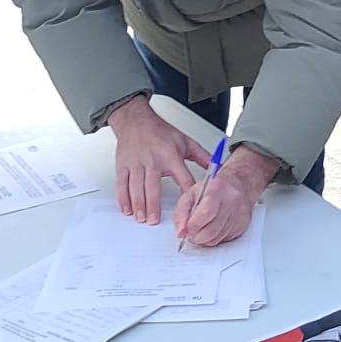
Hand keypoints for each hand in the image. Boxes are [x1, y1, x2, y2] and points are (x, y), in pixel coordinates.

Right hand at [106, 96, 211, 224]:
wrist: (136, 120)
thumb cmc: (160, 132)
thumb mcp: (185, 142)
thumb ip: (202, 157)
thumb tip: (218, 168)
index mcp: (171, 156)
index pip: (182, 177)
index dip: (186, 192)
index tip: (188, 208)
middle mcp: (153, 160)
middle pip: (153, 186)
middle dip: (153, 205)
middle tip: (154, 221)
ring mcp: (137, 163)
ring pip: (136, 187)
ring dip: (139, 205)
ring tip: (142, 218)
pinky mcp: (123, 165)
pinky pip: (122, 184)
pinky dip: (123, 198)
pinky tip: (127, 209)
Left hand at [175, 146, 274, 247]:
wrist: (238, 184)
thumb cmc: (213, 189)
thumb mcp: (191, 194)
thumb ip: (181, 213)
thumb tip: (180, 232)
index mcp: (216, 190)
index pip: (205, 213)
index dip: (193, 225)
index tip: (187, 228)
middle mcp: (230, 202)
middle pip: (211, 231)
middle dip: (197, 236)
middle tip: (192, 232)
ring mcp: (238, 214)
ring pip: (217, 239)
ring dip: (205, 239)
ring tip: (202, 229)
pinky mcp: (243, 225)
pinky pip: (225, 240)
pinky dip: (215, 238)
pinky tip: (214, 228)